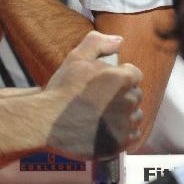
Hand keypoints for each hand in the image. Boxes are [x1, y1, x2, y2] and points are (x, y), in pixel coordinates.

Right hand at [43, 31, 142, 159]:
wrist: (48, 121)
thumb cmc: (63, 89)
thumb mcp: (76, 58)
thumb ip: (98, 43)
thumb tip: (118, 40)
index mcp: (122, 79)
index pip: (135, 74)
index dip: (120, 76)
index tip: (106, 83)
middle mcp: (128, 101)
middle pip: (135, 95)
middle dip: (123, 95)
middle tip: (102, 98)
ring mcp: (125, 124)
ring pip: (135, 116)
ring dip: (124, 114)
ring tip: (103, 115)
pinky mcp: (120, 143)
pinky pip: (132, 136)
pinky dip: (123, 132)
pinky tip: (106, 128)